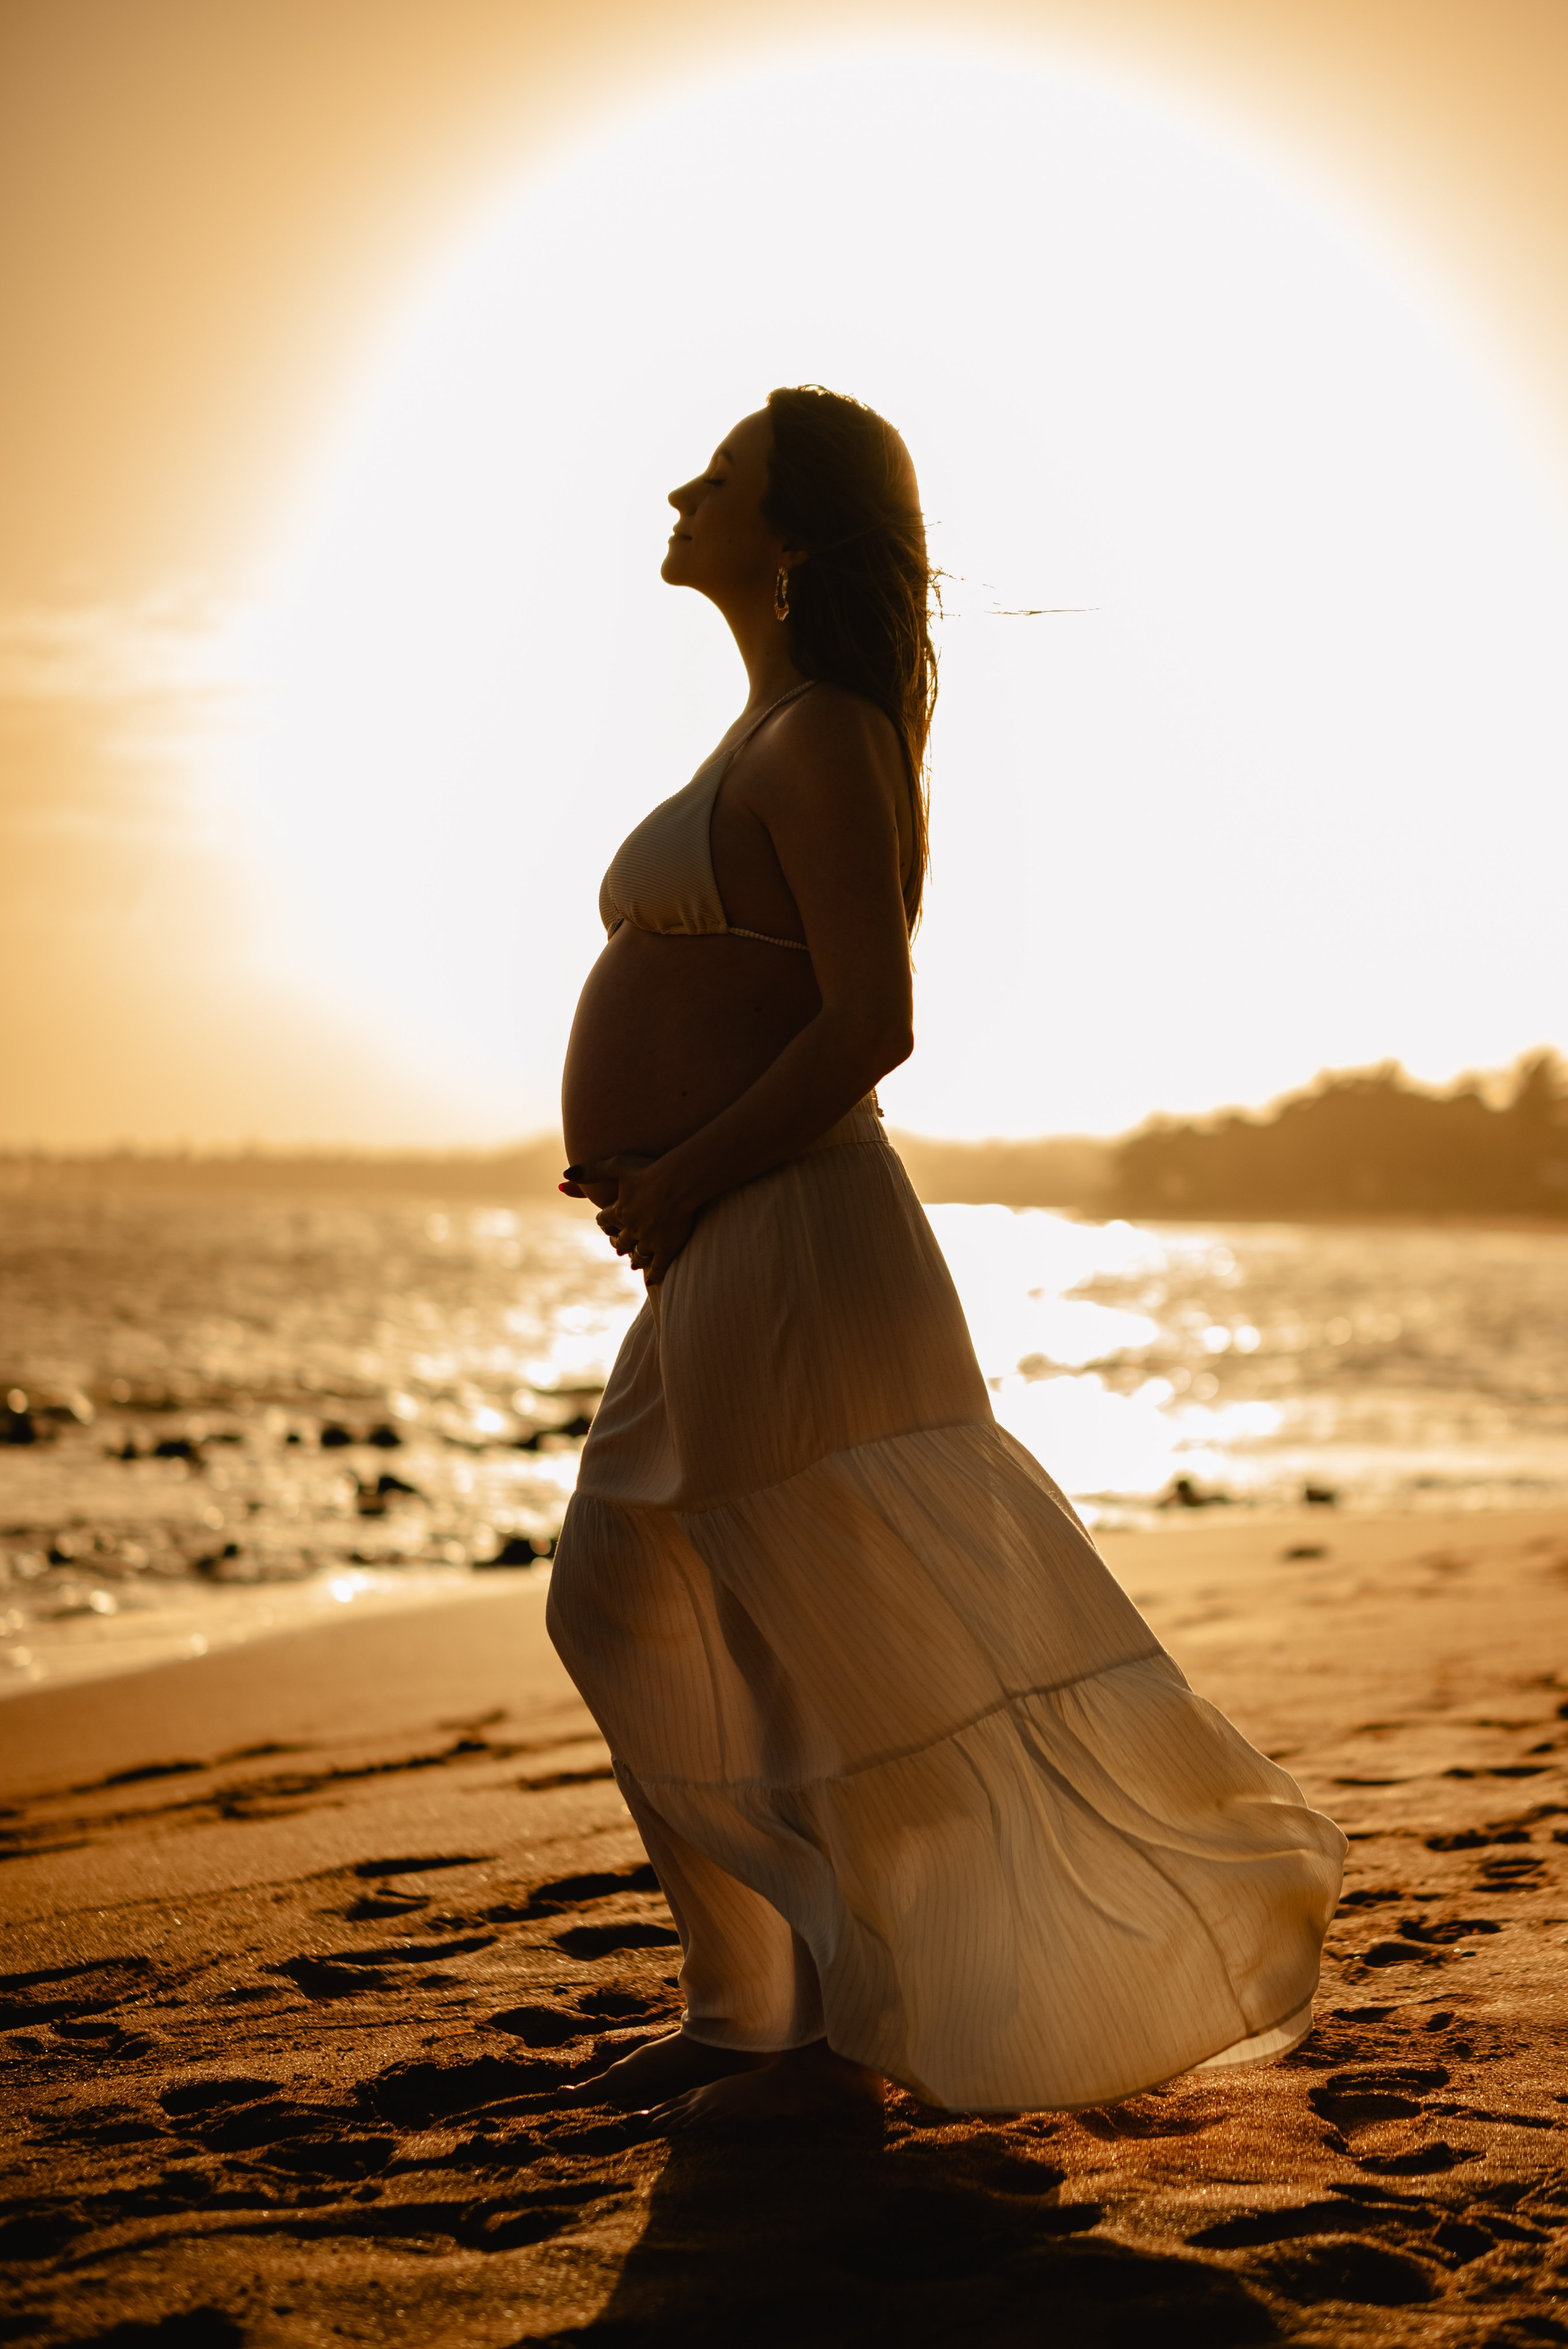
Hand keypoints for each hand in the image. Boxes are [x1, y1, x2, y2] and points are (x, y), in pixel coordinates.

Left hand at [560, 1153, 696, 1282]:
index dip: (604, 1222)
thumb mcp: (617, 1165)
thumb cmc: (650, 1170)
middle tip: (618, 1246)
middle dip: (618, 1242)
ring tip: (633, 1263)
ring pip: (638, 1254)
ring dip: (634, 1259)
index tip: (605, 1223)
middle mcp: (632, 1229)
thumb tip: (564, 1175)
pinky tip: (649, 1281)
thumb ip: (592, 1170)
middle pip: (621, 1240)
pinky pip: (659, 1267)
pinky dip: (654, 1275)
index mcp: (619, 1210)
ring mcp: (650, 1240)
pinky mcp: (667, 1248)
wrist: (679, 1182)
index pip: (605, 1220)